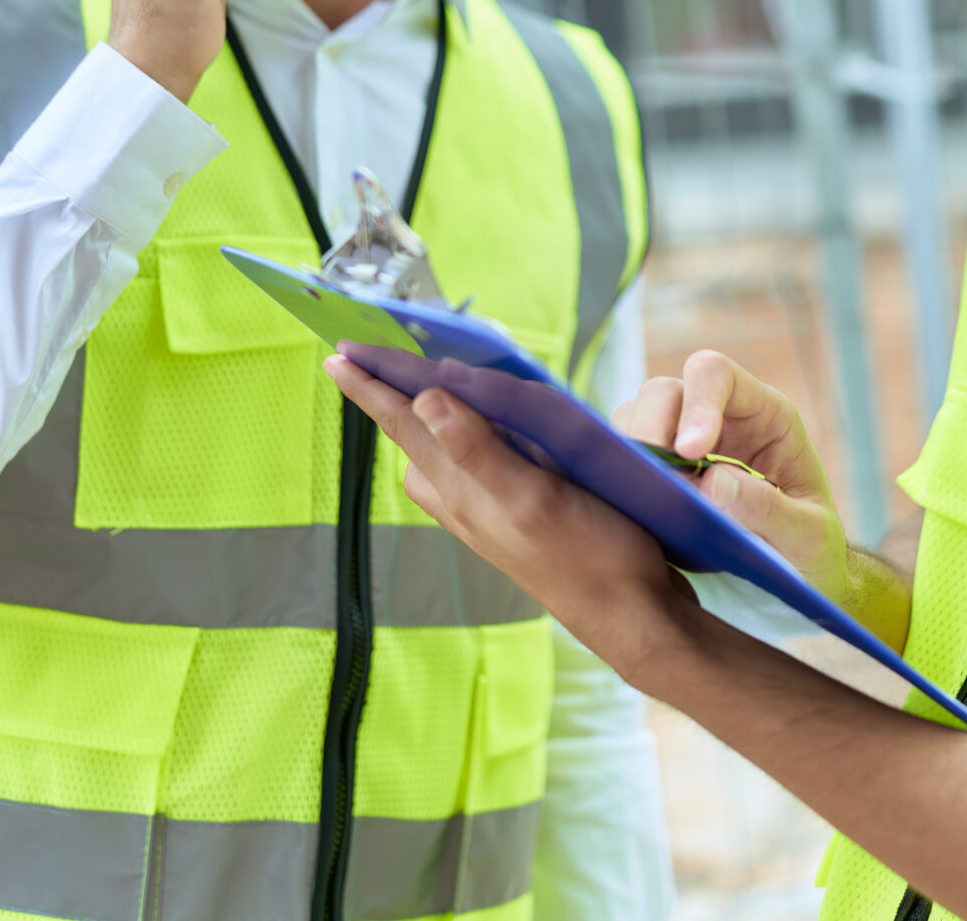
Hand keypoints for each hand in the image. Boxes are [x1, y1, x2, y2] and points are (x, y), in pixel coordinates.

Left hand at [324, 352, 701, 678]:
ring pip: (439, 451)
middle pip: (412, 435)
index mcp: (460, 489)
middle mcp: (463, 498)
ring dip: (425, 412)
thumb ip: (478, 450)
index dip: (370, 387)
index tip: (338, 352)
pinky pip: (474, 461)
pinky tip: (490, 424)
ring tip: (417, 380)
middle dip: (388, 394)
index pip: (402, 425)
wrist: (628, 614)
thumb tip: (424, 400)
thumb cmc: (588, 557)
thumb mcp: (531, 499)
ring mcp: (486, 509)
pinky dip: (468, 430)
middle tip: (368, 356)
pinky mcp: (515, 512)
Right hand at [615, 350, 857, 611]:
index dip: (698, 403)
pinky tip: (631, 508)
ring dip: (629, 454)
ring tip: (645, 499)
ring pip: (634, 420)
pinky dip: (620, 479)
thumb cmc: (814, 553)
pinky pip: (623, 459)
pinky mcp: (660, 478)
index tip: (690, 451)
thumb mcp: (810, 538)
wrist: (797, 581)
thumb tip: (712, 485)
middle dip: (651, 428)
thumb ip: (770, 511)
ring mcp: (683, 446)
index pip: (718, 375)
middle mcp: (719, 419)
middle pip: (665, 392)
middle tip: (653, 479)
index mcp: (764, 416)